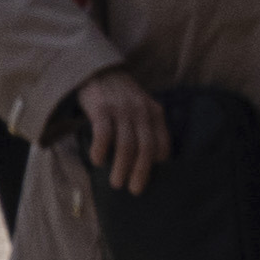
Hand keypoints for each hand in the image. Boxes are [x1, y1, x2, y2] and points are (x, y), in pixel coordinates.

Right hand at [68, 69, 171, 191]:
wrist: (98, 69)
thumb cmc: (120, 95)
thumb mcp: (141, 106)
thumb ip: (148, 126)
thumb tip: (152, 158)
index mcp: (154, 112)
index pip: (161, 143)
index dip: (157, 162)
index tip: (147, 176)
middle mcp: (140, 111)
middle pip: (145, 148)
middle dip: (141, 172)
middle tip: (135, 190)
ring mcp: (121, 109)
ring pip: (126, 145)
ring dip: (121, 167)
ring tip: (116, 183)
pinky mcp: (101, 108)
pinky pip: (104, 134)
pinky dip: (102, 150)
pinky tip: (98, 161)